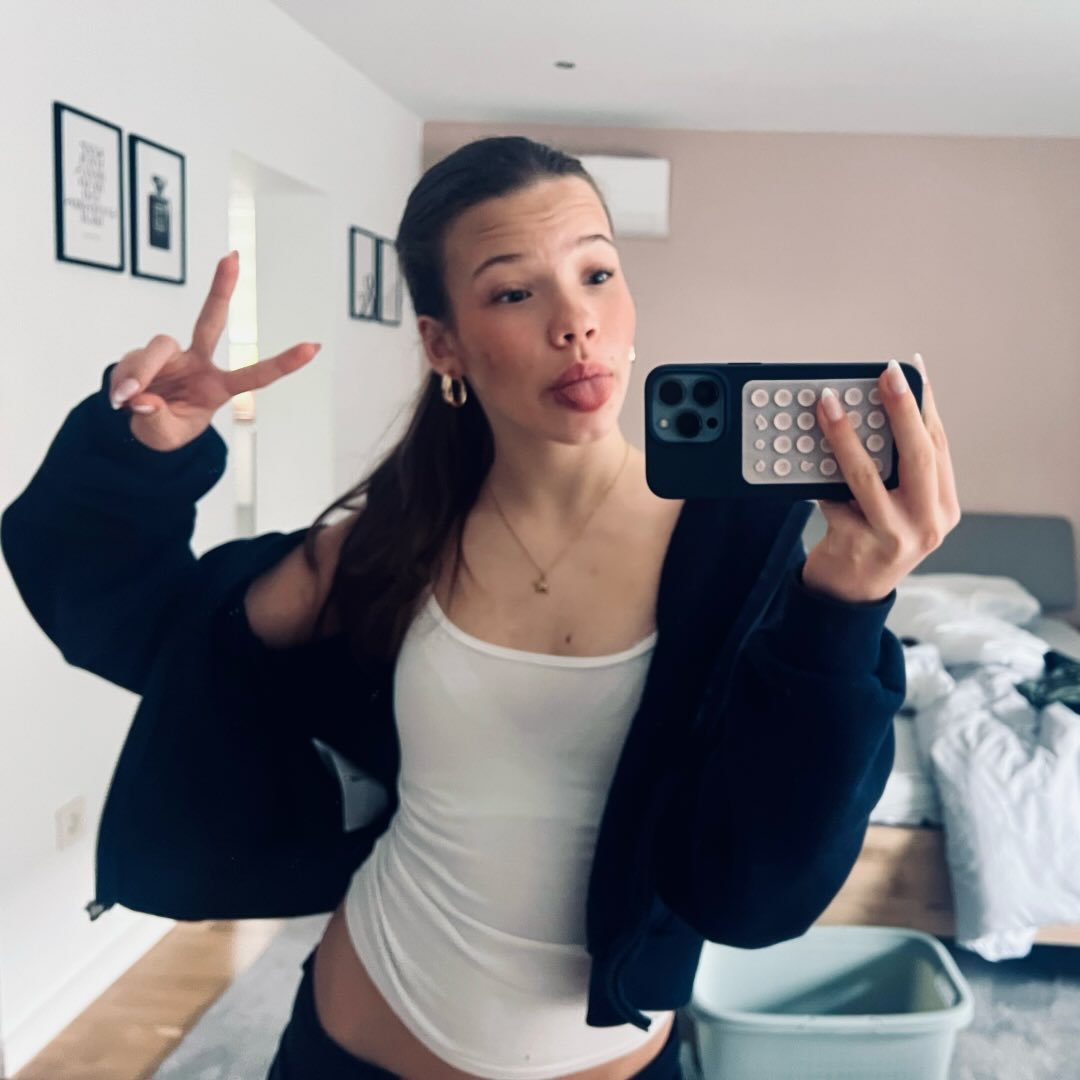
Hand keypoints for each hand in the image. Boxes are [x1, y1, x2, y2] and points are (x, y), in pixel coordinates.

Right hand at [109, 252, 319, 450]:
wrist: (137, 425)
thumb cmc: (165, 427)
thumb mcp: (165, 435)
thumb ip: (156, 419)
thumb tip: (143, 398)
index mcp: (217, 386)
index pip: (255, 375)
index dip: (284, 363)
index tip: (313, 347)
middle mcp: (198, 362)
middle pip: (210, 320)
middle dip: (221, 288)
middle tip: (233, 257)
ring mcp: (171, 355)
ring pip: (157, 348)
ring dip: (141, 371)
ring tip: (128, 398)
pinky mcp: (145, 354)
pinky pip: (132, 362)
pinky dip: (124, 380)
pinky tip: (122, 398)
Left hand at [801, 354, 960, 603]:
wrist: (848, 597)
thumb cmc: (870, 540)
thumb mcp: (895, 507)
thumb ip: (894, 470)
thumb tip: (869, 409)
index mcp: (943, 505)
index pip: (939, 445)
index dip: (927, 405)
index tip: (914, 369)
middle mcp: (929, 523)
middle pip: (920, 457)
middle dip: (902, 410)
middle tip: (885, 374)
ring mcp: (896, 538)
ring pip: (870, 478)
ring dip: (846, 437)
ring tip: (829, 405)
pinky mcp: (860, 548)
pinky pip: (834, 501)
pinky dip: (819, 479)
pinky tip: (805, 460)